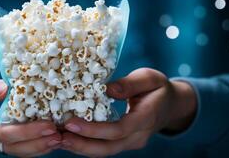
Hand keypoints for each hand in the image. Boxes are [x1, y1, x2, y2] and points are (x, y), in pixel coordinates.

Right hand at [0, 71, 60, 156]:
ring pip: (17, 152)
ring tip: (60, 139)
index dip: (26, 132)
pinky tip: (51, 139)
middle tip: (59, 135)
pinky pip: (18, 149)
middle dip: (38, 143)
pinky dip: (35, 146)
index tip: (48, 126)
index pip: (2, 133)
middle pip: (13, 147)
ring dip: (39, 148)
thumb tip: (3, 89)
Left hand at [61, 68, 196, 156]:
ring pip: (104, 151)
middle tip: (58, 137)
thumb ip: (130, 84)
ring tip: (58, 140)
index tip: (71, 123)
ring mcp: (131, 142)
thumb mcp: (150, 78)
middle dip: (81, 145)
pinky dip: (85, 144)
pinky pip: (103, 147)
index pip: (118, 130)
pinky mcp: (123, 142)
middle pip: (108, 148)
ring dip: (80, 148)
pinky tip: (69, 138)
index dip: (93, 130)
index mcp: (146, 119)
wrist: (171, 104)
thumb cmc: (158, 88)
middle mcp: (138, 136)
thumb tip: (107, 90)